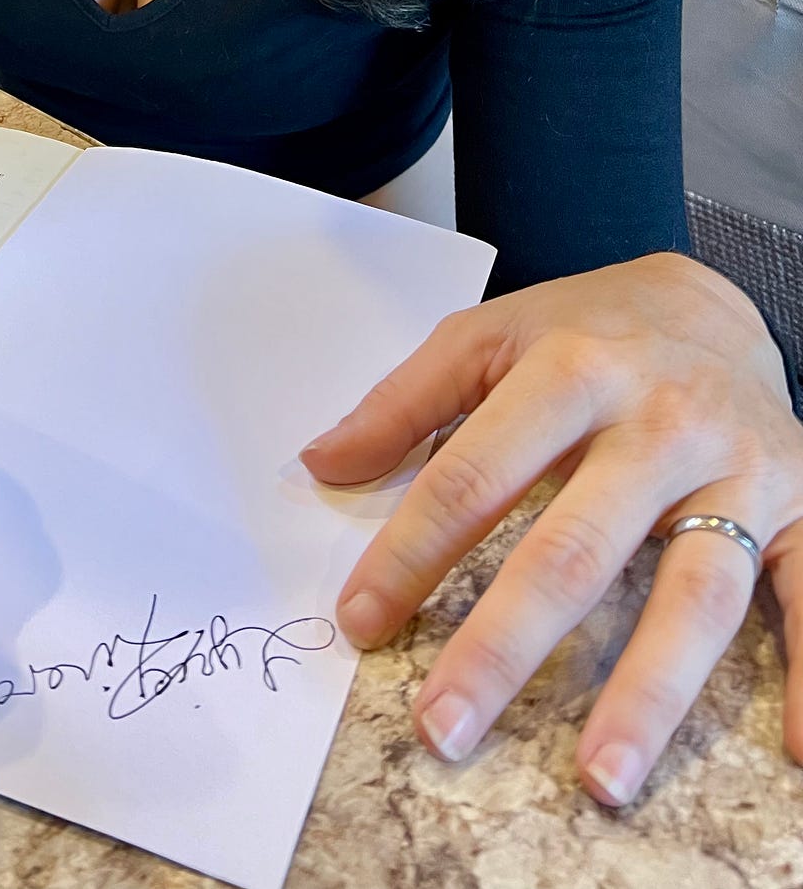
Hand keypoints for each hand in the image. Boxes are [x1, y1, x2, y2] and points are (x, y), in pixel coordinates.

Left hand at [299, 252, 802, 803]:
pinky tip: (797, 750)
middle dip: (505, 645)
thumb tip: (320, 463)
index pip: (476, 474)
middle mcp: (660, 421)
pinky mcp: (799, 504)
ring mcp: (738, 469)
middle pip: (576, 547)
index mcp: (572, 369)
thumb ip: (402, 402)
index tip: (361, 621)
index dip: (411, 551)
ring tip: (599, 775)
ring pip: (693, 590)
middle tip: (444, 725)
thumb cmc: (583, 330)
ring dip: (647, 690)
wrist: (711, 299)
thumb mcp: (486, 336)